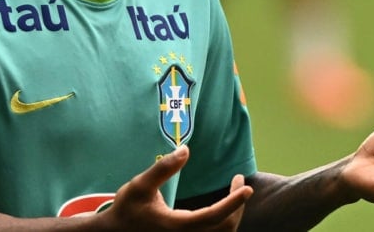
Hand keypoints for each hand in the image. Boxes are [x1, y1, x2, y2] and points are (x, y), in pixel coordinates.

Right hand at [98, 145, 251, 230]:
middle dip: (237, 206)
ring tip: (235, 192)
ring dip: (233, 215)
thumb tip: (186, 149)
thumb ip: (163, 168)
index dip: (233, 201)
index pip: (214, 216)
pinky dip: (224, 222)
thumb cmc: (126, 209)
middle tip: (240, 182)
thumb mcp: (140, 185)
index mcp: (178, 226)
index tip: (247, 186)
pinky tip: (223, 207)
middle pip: (225, 227)